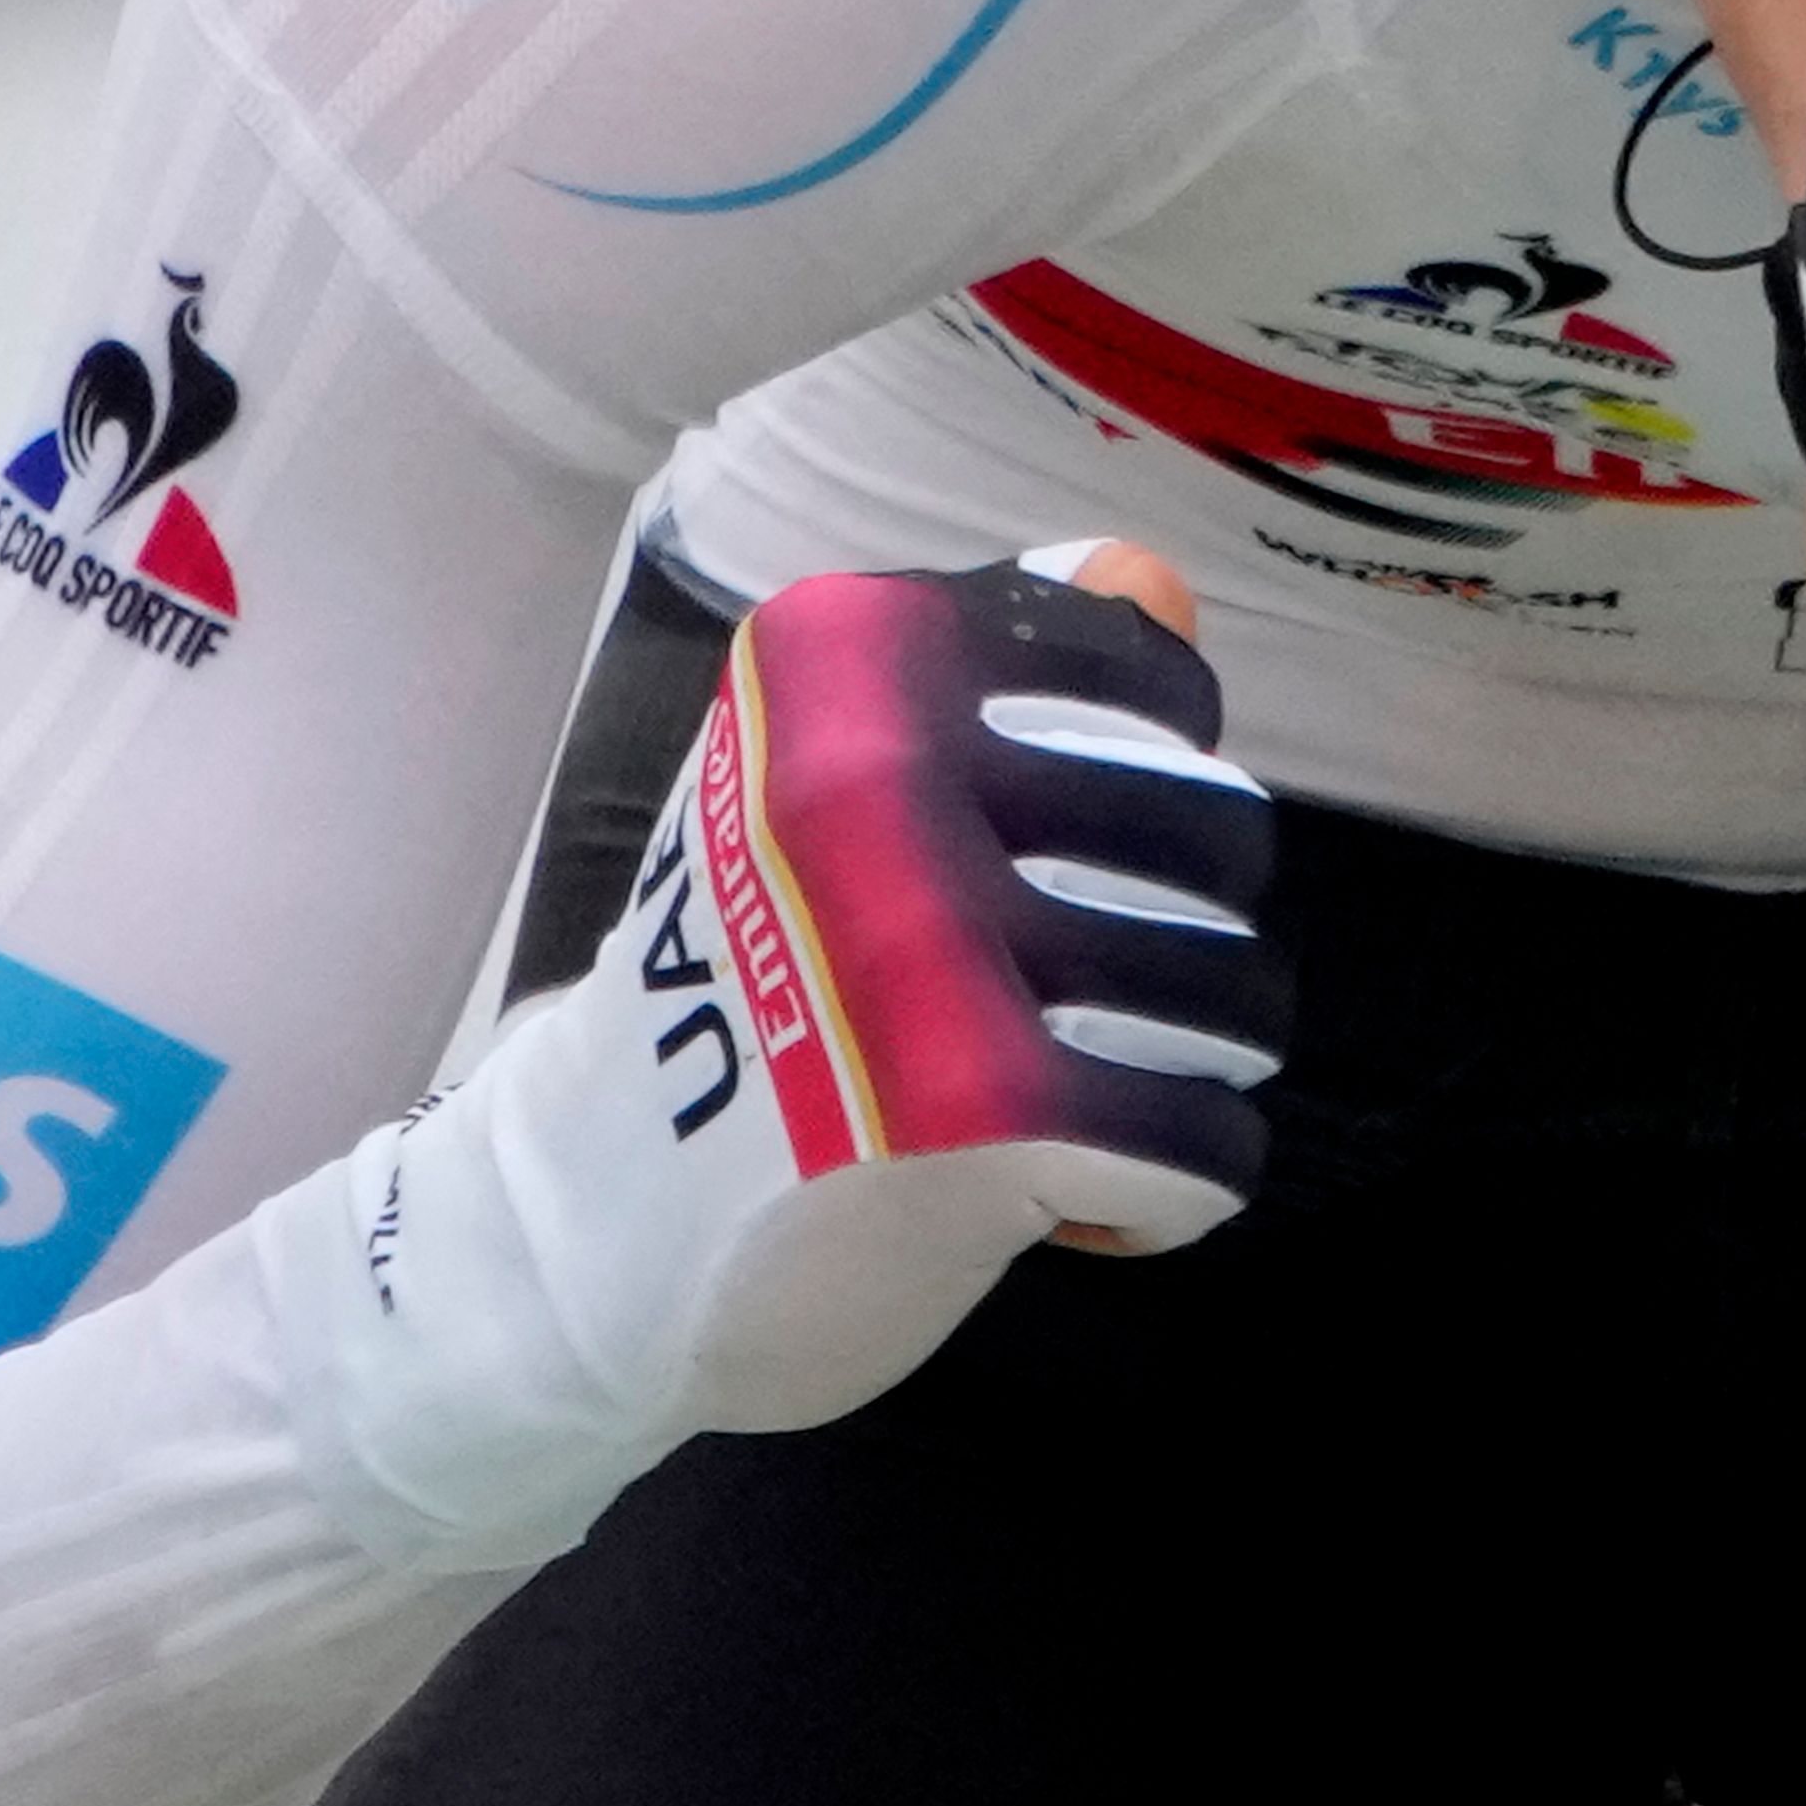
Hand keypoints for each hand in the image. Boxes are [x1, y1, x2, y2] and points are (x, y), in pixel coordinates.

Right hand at [267, 545, 1287, 1561]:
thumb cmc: (744, 993)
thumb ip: (1010, 678)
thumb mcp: (837, 790)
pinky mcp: (974, 1111)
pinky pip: (1202, 1144)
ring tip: (1083, 1105)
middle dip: (1187, 937)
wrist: (573, 1228)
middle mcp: (880, 775)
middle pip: (1215, 833)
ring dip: (1185, 1072)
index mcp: (849, 662)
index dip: (1154, 792)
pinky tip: (1075, 1206)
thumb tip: (1149, 577)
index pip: (1152, 681)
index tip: (1062, 862)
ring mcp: (925, 939)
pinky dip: (1166, 1196)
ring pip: (1232, 991)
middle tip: (1080, 1006)